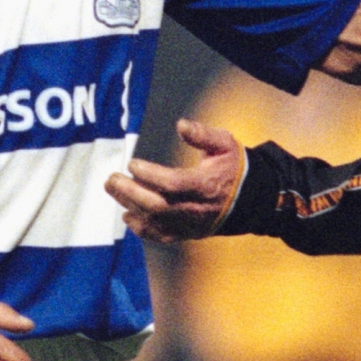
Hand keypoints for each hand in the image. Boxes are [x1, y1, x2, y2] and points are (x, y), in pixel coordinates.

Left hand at [104, 119, 244, 242]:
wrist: (249, 200)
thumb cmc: (232, 168)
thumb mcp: (224, 144)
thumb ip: (203, 134)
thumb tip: (181, 125)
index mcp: (205, 185)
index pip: (172, 183)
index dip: (150, 175)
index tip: (132, 164)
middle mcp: (195, 209)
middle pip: (157, 205)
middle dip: (130, 192)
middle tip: (111, 178)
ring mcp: (190, 224)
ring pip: (154, 221)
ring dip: (130, 205)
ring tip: (113, 189)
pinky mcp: (187, 233)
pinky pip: (160, 236)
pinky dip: (141, 229)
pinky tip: (127, 215)